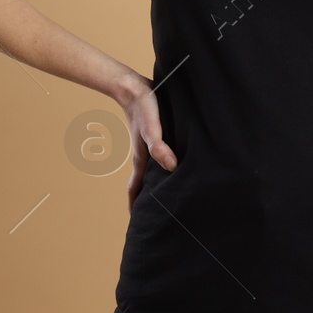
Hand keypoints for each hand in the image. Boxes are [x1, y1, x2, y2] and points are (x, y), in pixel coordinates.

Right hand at [117, 73, 176, 214]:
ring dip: (159, 186)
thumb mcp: (152, 128)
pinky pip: (162, 158)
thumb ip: (159, 146)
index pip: (135, 191)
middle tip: (158, 218)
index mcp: (142, 160)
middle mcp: (146, 157)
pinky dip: (167, 167)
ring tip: (171, 198)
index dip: (136, 208)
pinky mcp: (159, 137)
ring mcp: (151, 147)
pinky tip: (178, 167)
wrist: (134, 86)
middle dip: (148, 202)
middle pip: (145, 185)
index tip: (139, 226)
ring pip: (155, 173)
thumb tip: (171, 166)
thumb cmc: (143, 108)